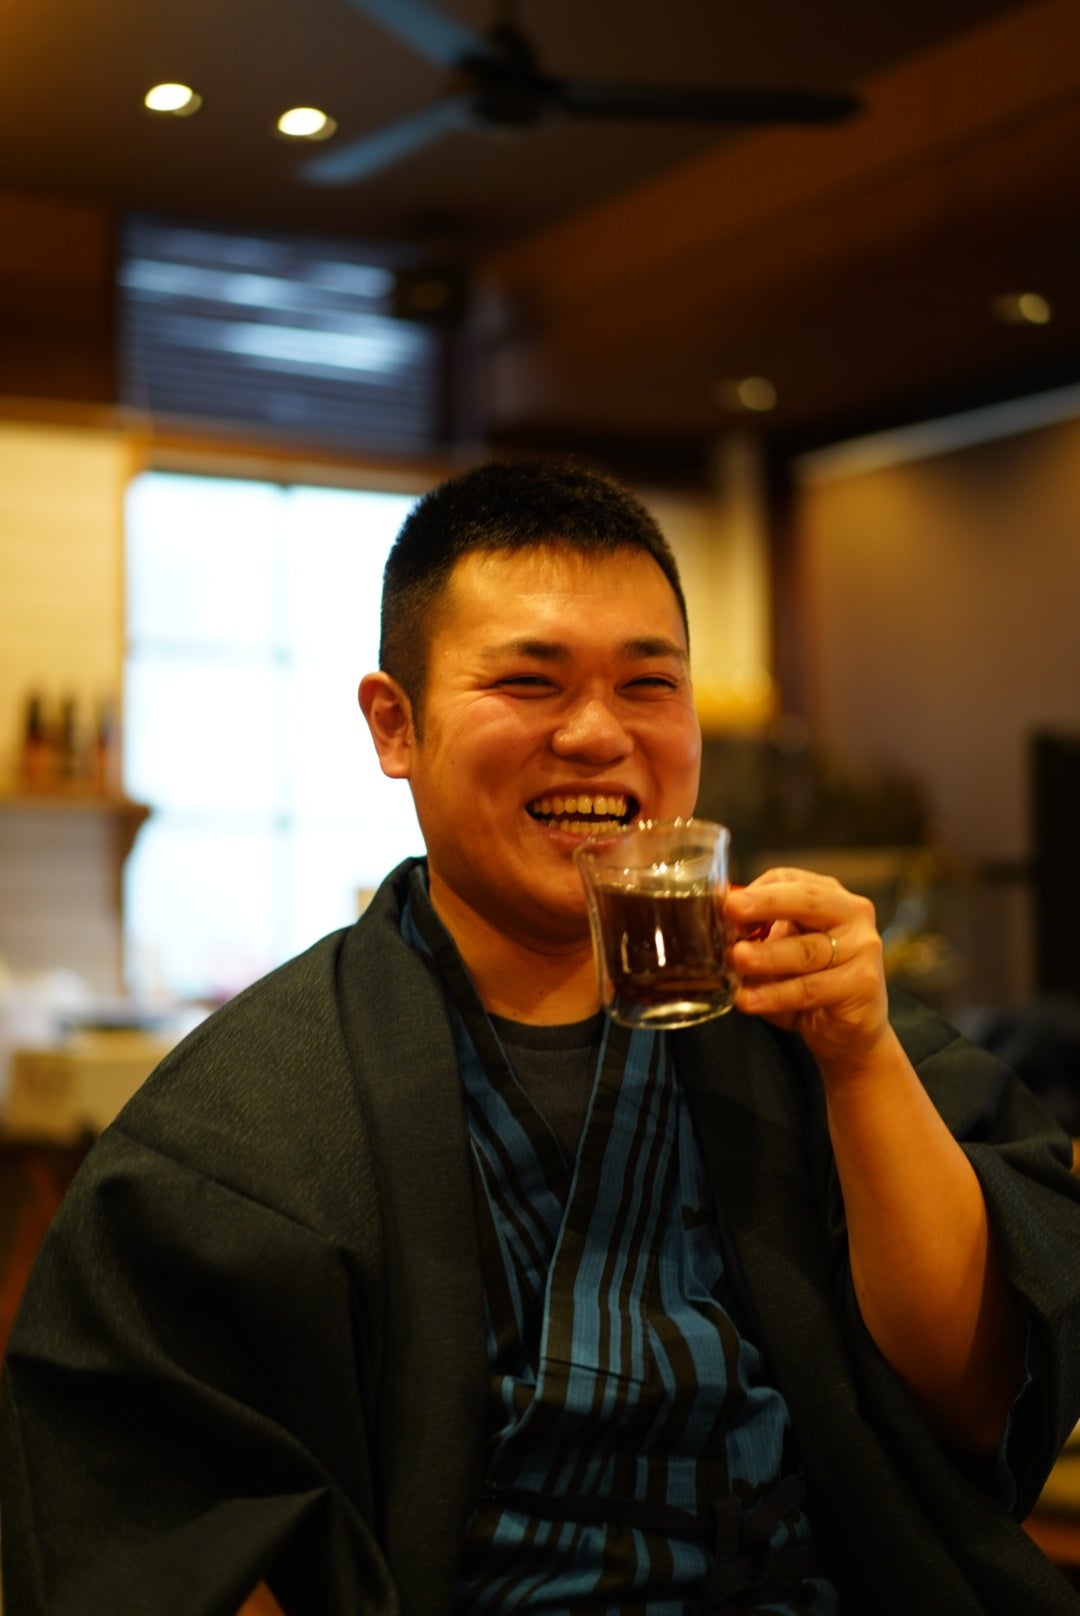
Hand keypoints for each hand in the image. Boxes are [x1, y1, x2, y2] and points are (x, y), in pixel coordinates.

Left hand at [725, 867, 889, 1079]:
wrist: (849, 1032)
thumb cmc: (810, 984)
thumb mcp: (781, 951)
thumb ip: (759, 934)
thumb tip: (718, 922)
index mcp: (829, 896)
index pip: (790, 880)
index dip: (756, 891)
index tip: (725, 904)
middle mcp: (852, 914)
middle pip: (806, 900)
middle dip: (765, 903)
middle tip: (732, 909)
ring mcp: (863, 948)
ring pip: (805, 950)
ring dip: (765, 956)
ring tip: (735, 960)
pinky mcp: (863, 984)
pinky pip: (809, 988)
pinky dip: (774, 995)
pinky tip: (748, 999)